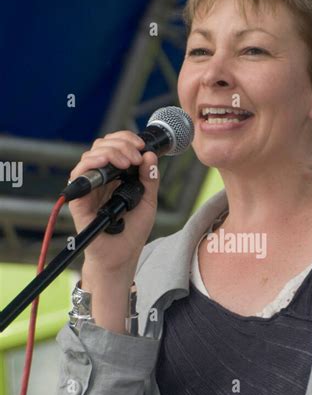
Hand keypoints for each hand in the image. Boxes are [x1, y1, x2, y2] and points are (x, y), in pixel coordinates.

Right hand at [67, 131, 159, 273]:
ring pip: (92, 154)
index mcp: (116, 176)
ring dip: (110, 151)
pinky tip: (105, 164)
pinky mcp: (78, 197)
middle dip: (122, 144)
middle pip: (103, 145)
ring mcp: (89, 186)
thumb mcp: (148, 201)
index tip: (142, 145)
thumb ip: (149, 179)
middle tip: (136, 157)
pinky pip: (78, 173)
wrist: (121, 255)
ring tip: (127, 162)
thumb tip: (150, 156)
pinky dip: (91, 163)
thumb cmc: (132, 231)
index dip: (127, 139)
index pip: (116, 146)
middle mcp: (100, 178)